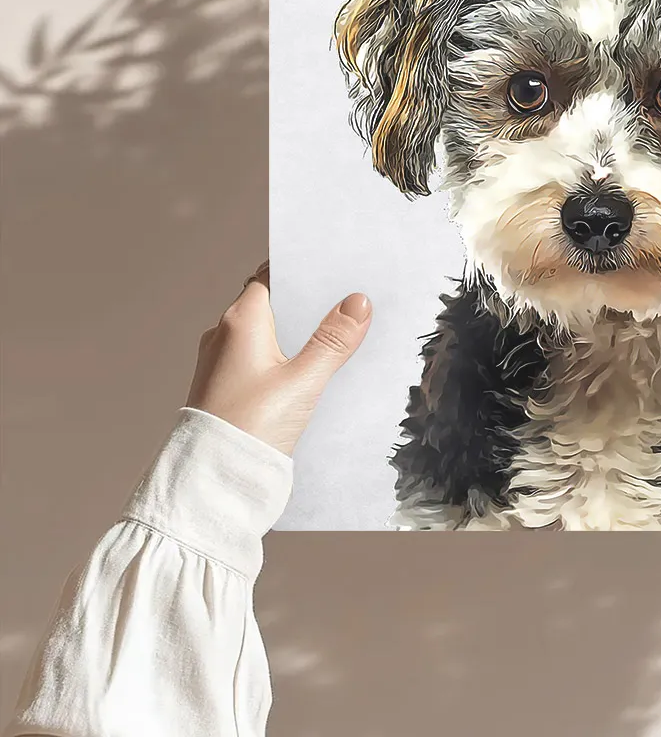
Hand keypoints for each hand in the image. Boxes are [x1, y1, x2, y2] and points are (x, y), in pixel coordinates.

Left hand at [186, 261, 372, 455]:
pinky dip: (282, 354)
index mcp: (239, 322)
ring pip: (264, 332)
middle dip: (305, 301)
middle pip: (269, 303)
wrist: (211, 485)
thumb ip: (332, 341)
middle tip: (344, 299)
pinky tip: (307, 368)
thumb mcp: (302, 382)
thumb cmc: (251, 428)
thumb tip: (357, 301)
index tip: (332, 266)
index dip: (301, 270)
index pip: (271, 276)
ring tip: (333, 332)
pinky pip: (257, 358)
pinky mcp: (225, 388)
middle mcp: (223, 336)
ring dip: (294, 330)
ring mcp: (221, 363)